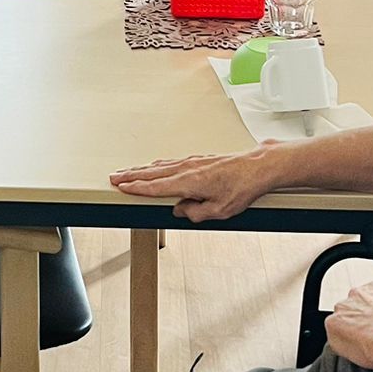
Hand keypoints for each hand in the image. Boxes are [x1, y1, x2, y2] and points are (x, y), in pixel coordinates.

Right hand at [110, 149, 277, 222]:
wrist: (258, 167)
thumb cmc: (243, 187)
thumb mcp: (219, 211)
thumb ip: (196, 212)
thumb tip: (181, 211)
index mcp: (189, 182)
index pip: (156, 186)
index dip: (136, 188)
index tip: (121, 187)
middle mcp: (188, 169)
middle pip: (152, 172)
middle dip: (131, 175)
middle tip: (114, 177)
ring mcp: (193, 162)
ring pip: (160, 166)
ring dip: (142, 169)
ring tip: (127, 171)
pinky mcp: (199, 159)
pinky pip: (172, 162)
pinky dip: (158, 165)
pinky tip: (156, 166)